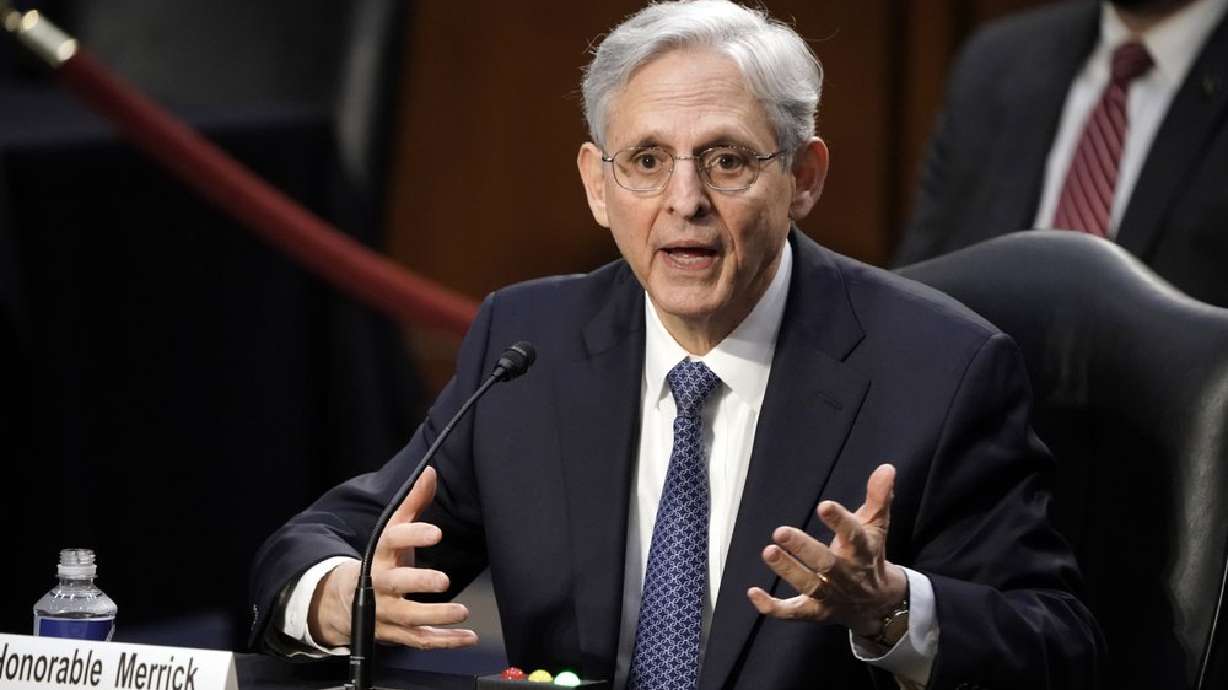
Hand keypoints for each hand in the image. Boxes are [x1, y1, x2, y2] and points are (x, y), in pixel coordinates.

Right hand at [308, 467, 477, 648]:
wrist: (344, 600)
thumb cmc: (382, 560)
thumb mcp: (393, 531)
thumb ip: (412, 503)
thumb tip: (431, 471)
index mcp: (379, 553)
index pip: (392, 540)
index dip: (413, 536)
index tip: (436, 532)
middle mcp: (379, 584)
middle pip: (394, 584)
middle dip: (418, 582)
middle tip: (444, 580)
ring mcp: (385, 612)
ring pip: (407, 618)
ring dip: (435, 616)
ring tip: (461, 611)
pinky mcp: (395, 634)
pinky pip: (419, 640)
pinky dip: (445, 641)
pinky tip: (468, 636)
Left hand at [747, 463, 907, 637]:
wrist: (878, 605)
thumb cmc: (870, 556)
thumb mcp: (877, 526)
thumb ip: (879, 497)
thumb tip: (886, 467)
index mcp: (862, 551)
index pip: (853, 535)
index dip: (840, 522)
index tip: (824, 505)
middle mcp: (846, 575)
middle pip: (826, 564)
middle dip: (804, 549)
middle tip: (780, 531)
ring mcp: (830, 595)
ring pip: (808, 585)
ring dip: (788, 570)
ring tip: (769, 551)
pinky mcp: (815, 611)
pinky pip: (792, 612)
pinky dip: (773, 607)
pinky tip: (753, 592)